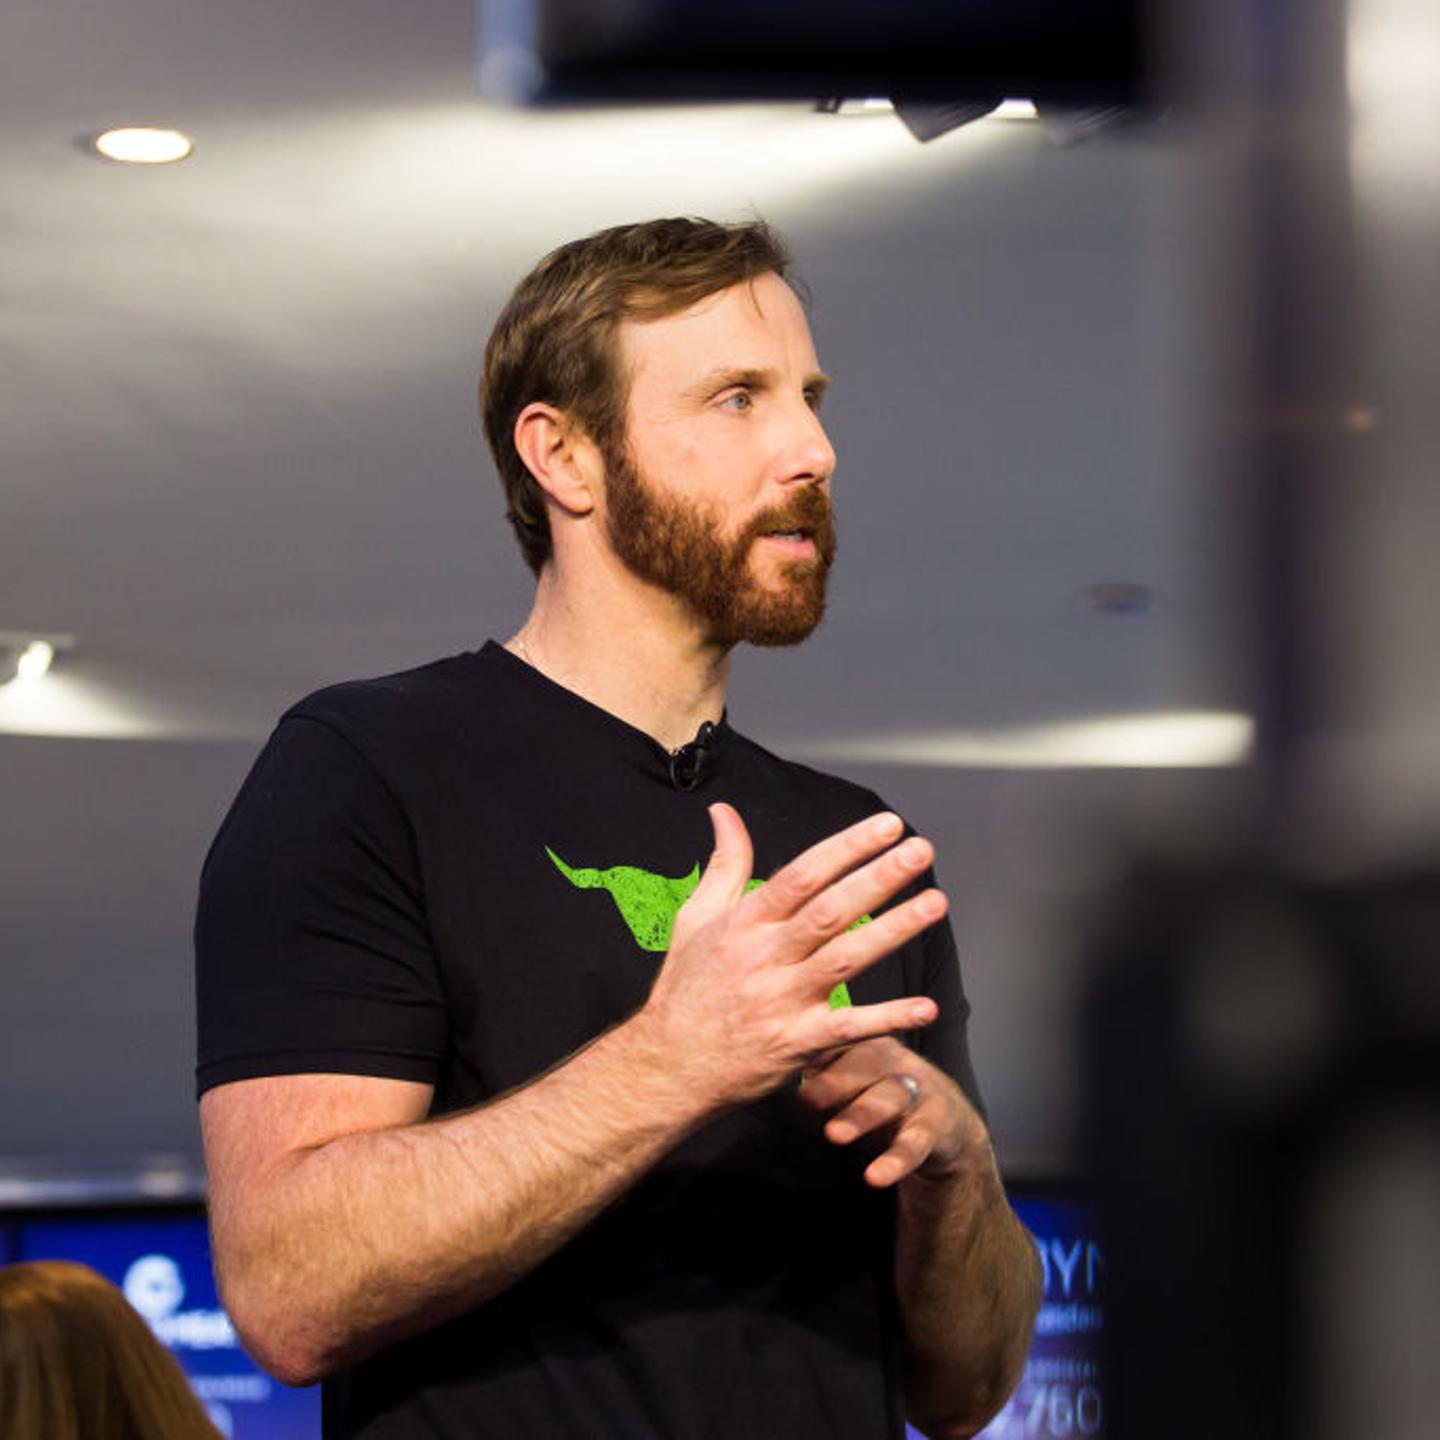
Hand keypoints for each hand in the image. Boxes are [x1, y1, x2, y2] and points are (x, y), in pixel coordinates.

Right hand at [639, 803, 948, 1108]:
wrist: (668, 1065)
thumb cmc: (685, 989)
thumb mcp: (695, 918)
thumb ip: (724, 864)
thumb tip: (724, 812)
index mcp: (744, 923)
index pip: (802, 875)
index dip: (846, 848)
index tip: (885, 825)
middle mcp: (765, 957)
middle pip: (830, 911)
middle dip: (879, 878)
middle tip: (921, 851)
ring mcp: (782, 1001)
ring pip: (846, 960)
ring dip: (894, 932)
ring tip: (935, 903)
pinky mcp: (796, 1044)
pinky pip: (848, 1030)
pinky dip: (887, 1018)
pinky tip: (926, 1007)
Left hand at [797, 1037, 988, 1187]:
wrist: (946, 1121)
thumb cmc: (884, 1092)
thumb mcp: (856, 1076)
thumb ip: (822, 1067)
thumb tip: (776, 1060)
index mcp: (872, 1045)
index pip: (844, 1041)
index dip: (818, 1049)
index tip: (788, 1060)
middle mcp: (897, 1063)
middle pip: (867, 1065)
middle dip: (836, 1080)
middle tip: (805, 1097)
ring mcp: (919, 1092)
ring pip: (890, 1099)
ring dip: (861, 1116)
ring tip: (833, 1134)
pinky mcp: (935, 1127)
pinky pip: (914, 1144)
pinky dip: (894, 1161)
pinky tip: (874, 1176)